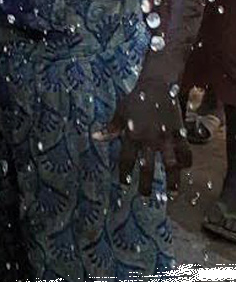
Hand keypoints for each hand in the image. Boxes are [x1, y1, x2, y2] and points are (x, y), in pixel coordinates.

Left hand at [94, 78, 191, 195]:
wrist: (156, 86)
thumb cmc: (135, 99)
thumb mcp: (120, 112)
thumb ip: (110, 128)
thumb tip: (95, 138)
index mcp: (132, 135)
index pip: (126, 159)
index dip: (124, 173)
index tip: (123, 183)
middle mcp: (148, 139)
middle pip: (147, 168)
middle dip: (145, 183)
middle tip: (144, 195)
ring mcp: (166, 138)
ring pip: (170, 165)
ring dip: (171, 180)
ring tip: (171, 192)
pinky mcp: (179, 133)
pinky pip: (185, 152)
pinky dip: (186, 161)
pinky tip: (184, 168)